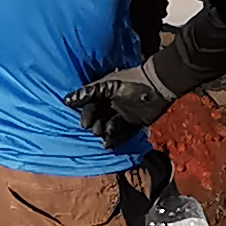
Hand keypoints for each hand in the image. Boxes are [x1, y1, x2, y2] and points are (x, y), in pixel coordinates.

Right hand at [59, 64, 181, 137]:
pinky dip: (116, 140)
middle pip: (100, 119)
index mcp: (106, 94)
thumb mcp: (108, 85)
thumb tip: (67, 100)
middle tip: (96, 130)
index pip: (91, 107)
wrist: (158, 86)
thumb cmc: (132, 82)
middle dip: (96, 125)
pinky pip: (124, 134)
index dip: (87, 115)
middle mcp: (113, 105)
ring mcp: (125, 115)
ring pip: (110, 128)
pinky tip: (110, 144)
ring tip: (105, 136)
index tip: (84, 124)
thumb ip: (88, 92)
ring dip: (106, 133)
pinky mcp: (135, 123)